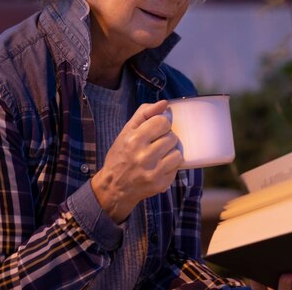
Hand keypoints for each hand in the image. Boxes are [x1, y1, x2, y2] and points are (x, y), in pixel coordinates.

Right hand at [91, 100, 182, 222]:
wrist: (114, 187)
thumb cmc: (121, 155)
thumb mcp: (127, 131)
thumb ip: (145, 113)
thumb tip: (164, 103)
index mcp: (134, 140)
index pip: (163, 122)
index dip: (163, 123)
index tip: (157, 129)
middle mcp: (144, 156)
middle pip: (172, 137)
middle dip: (166, 138)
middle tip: (156, 144)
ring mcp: (153, 172)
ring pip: (177, 153)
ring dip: (171, 152)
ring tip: (159, 155)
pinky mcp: (161, 184)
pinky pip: (177, 167)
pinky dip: (170, 165)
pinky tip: (159, 166)